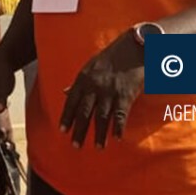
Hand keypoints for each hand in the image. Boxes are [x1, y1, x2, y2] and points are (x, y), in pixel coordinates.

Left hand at [59, 32, 145, 148]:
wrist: (133, 47)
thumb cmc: (111, 57)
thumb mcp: (89, 66)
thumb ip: (78, 82)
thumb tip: (64, 93)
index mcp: (83, 78)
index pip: (71, 101)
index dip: (66, 117)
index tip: (62, 131)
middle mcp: (94, 86)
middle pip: (84, 112)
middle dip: (79, 130)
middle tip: (75, 146)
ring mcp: (110, 91)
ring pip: (102, 116)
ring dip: (99, 134)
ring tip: (97, 147)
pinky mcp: (125, 94)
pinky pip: (121, 114)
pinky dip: (118, 127)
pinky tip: (116, 138)